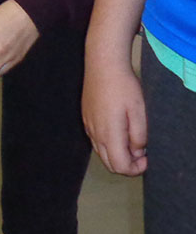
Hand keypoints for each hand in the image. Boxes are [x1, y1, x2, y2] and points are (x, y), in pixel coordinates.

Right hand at [83, 58, 147, 175]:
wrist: (102, 64)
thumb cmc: (123, 86)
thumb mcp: (139, 112)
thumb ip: (139, 137)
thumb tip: (137, 152)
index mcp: (109, 134)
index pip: (120, 166)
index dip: (136, 169)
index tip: (147, 158)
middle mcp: (95, 133)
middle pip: (109, 164)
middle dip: (127, 165)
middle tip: (142, 154)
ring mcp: (88, 125)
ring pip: (102, 153)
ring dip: (118, 155)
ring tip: (132, 141)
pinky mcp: (86, 117)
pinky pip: (96, 140)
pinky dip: (109, 144)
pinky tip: (119, 130)